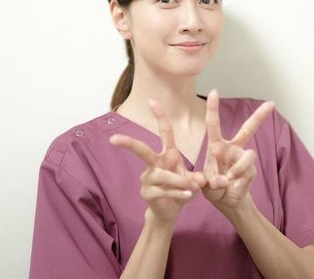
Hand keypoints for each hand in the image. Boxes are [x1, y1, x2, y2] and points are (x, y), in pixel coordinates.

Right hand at [109, 99, 206, 225]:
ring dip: (179, 181)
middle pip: (141, 151)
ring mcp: (148, 179)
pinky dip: (178, 193)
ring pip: (162, 175)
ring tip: (192, 188)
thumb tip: (199, 180)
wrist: (170, 212)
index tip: (152, 100)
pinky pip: (163, 191)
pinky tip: (187, 196)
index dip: (159, 116)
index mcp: (167, 155)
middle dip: (128, 143)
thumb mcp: (193, 181)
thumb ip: (197, 179)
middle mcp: (155, 164)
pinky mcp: (147, 193)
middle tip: (113, 138)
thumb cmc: (181, 190)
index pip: (164, 132)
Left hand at [201, 89, 274, 212]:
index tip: (214, 91)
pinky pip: (248, 171)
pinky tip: (233, 185)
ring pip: (248, 155)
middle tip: (271, 104)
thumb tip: (224, 179)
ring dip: (238, 168)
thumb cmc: (212, 187)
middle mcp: (232, 148)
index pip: (214, 125)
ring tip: (228, 179)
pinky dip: (239, 179)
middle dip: (259, 116)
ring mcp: (243, 158)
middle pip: (248, 129)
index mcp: (217, 146)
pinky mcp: (251, 170)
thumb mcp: (203, 183)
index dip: (214, 108)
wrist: (225, 201)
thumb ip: (210, 181)